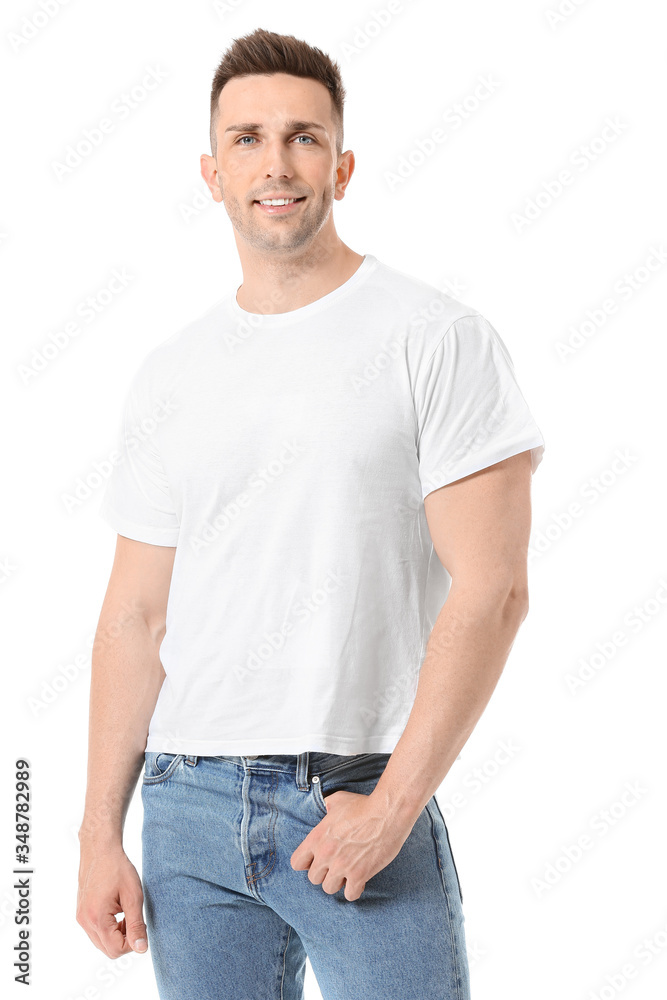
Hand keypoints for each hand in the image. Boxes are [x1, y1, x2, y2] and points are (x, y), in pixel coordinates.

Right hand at [76, 842, 147, 957]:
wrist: (100, 849)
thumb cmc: (117, 868)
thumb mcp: (133, 896)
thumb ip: (136, 925)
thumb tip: (141, 949)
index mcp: (97, 918)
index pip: (116, 950)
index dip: (133, 942)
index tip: (141, 925)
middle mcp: (85, 922)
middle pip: (108, 949)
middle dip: (125, 939)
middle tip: (134, 918)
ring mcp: (81, 918)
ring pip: (102, 942)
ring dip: (117, 934)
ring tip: (126, 912)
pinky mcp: (81, 913)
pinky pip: (96, 932)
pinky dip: (109, 928)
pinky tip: (117, 910)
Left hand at [290, 789, 413, 900]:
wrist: (386, 813)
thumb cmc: (363, 804)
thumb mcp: (338, 800)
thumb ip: (328, 806)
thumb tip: (327, 808)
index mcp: (317, 837)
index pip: (296, 863)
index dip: (307, 862)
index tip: (317, 859)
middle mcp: (325, 854)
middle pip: (313, 878)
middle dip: (324, 872)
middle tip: (336, 864)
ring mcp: (341, 866)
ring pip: (329, 888)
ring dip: (338, 882)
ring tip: (348, 872)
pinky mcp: (359, 875)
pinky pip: (350, 895)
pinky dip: (355, 889)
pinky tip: (360, 879)